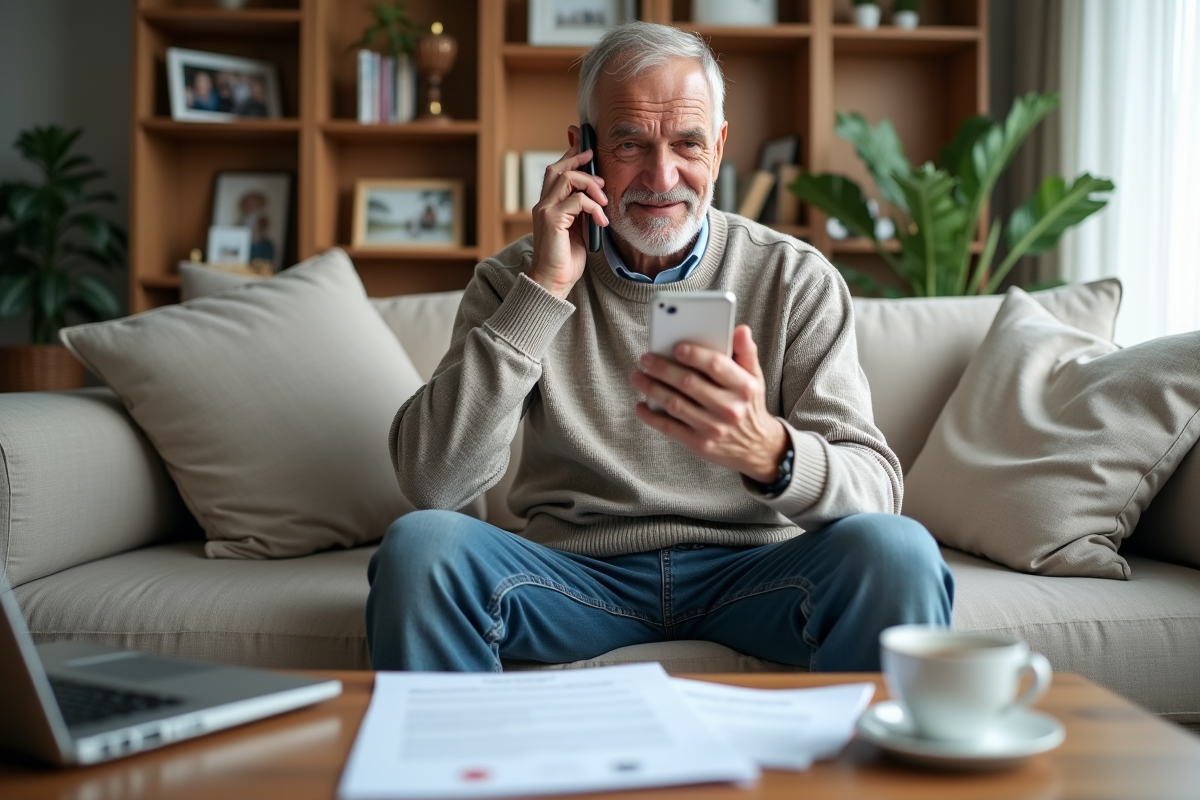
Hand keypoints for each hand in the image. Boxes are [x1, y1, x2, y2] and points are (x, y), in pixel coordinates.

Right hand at [528, 134, 608, 299]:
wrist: (554, 281)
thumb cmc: (566, 259)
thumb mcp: (580, 228)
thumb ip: (583, 209)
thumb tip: (597, 192)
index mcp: (548, 205)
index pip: (557, 172)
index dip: (570, 155)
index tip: (586, 145)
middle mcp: (543, 204)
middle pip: (558, 168)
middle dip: (579, 159)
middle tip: (595, 157)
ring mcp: (545, 210)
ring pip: (568, 179)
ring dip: (591, 185)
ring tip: (604, 201)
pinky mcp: (552, 219)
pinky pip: (578, 200)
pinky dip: (594, 207)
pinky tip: (602, 221)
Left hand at [630, 325, 788, 482]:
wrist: (756, 447)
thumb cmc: (749, 405)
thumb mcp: (755, 378)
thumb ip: (746, 352)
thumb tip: (740, 329)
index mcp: (744, 388)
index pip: (716, 365)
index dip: (694, 355)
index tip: (675, 347)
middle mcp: (730, 409)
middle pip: (689, 383)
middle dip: (663, 369)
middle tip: (646, 358)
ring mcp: (713, 429)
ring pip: (675, 404)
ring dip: (651, 389)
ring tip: (638, 376)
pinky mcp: (700, 445)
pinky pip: (669, 428)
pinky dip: (651, 416)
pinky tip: (641, 405)